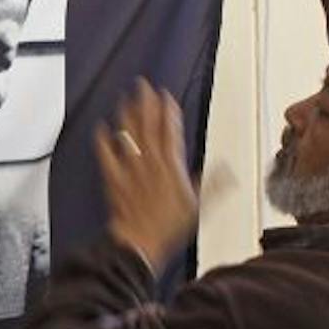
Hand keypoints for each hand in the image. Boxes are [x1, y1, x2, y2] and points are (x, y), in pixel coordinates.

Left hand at [96, 78, 195, 272]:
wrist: (141, 242)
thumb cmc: (168, 227)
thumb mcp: (198, 205)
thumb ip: (213, 184)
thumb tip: (228, 171)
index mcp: (172, 167)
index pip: (170, 132)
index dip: (168, 112)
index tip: (166, 96)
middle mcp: (150, 164)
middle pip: (148, 128)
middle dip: (146, 104)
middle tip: (143, 85)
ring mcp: (131, 171)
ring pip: (129, 137)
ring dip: (127, 116)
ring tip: (125, 98)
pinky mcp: (114, 180)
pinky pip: (107, 157)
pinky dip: (103, 142)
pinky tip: (101, 128)